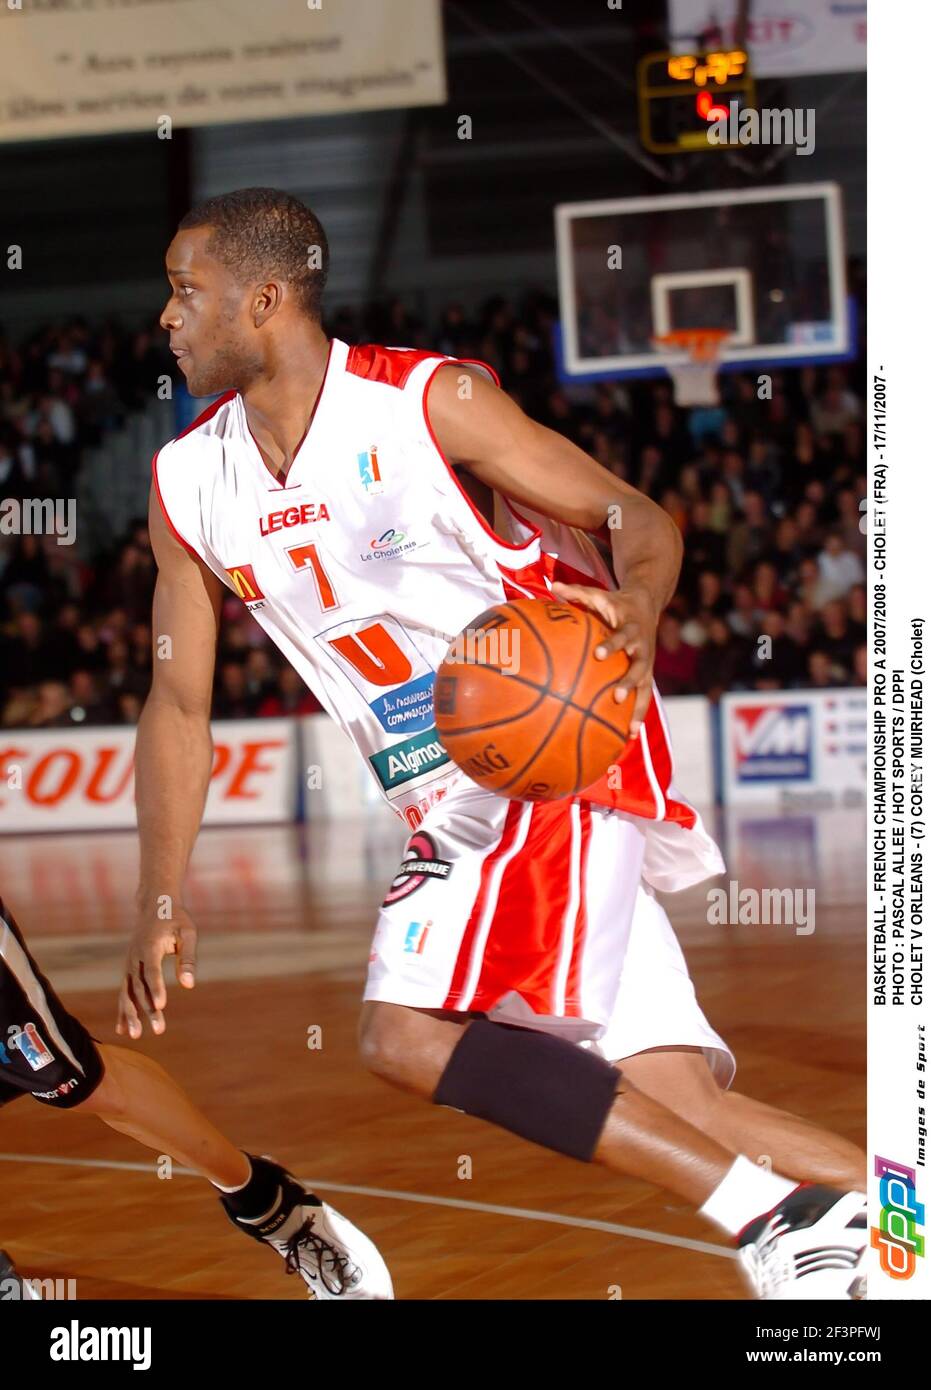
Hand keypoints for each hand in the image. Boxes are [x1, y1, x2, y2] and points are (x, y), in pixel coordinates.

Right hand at [116, 905, 197, 1037]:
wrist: (155, 905)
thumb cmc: (176, 918)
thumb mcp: (188, 933)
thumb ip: (187, 957)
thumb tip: (188, 985)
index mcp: (149, 946)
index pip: (152, 972)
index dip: (156, 988)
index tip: (162, 1006)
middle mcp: (135, 957)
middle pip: (139, 987)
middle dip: (147, 1009)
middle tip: (158, 1030)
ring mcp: (129, 964)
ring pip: (127, 992)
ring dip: (130, 1014)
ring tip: (135, 1035)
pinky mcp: (129, 969)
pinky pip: (124, 992)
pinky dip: (123, 1009)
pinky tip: (122, 1029)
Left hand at [550, 580, 657, 737]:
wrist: (647, 604)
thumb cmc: (615, 602)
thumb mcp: (599, 595)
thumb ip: (577, 593)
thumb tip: (552, 586)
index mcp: (630, 628)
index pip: (622, 637)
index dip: (612, 645)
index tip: (599, 654)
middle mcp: (641, 648)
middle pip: (639, 667)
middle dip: (629, 683)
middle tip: (617, 697)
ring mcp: (646, 663)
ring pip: (645, 688)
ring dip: (638, 708)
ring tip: (630, 730)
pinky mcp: (647, 673)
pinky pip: (643, 697)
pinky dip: (637, 715)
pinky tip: (628, 735)